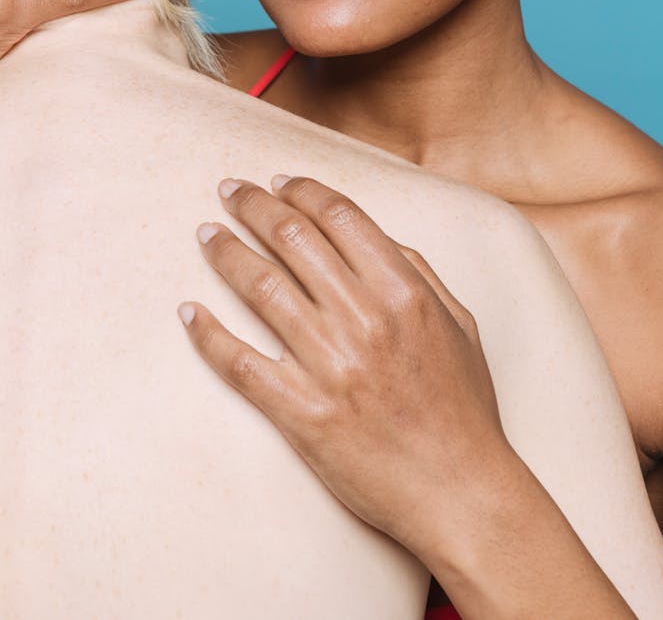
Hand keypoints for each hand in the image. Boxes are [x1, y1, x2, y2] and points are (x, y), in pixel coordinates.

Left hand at [179, 175, 509, 559]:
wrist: (459, 490)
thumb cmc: (463, 407)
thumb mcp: (460, 323)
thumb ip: (419, 272)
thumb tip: (374, 235)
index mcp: (404, 291)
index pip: (339, 216)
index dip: (301, 189)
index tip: (277, 182)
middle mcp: (364, 319)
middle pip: (292, 238)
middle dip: (253, 205)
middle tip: (230, 190)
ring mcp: (329, 366)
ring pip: (260, 287)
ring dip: (226, 252)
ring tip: (206, 235)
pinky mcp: (301, 412)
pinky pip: (240, 363)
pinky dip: (209, 334)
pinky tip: (190, 312)